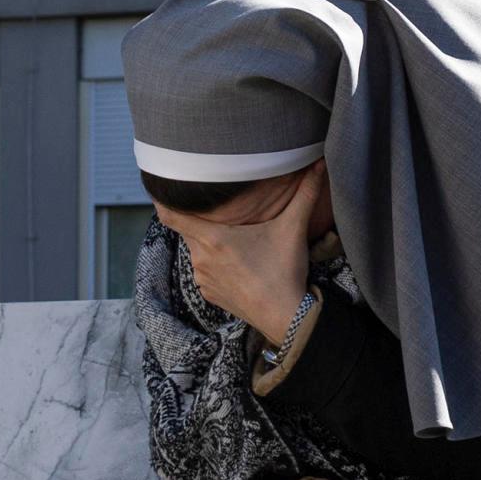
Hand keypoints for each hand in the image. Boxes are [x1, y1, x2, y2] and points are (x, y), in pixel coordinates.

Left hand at [160, 164, 323, 345]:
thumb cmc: (284, 270)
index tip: (160, 189)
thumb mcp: (293, 228)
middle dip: (198, 219)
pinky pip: (204, 271)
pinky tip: (236, 262)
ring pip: (197, 251)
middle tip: (212, 208)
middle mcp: (199, 259)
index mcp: (212, 239)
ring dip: (209, 243)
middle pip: (188, 230)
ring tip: (231, 238)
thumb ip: (305, 192)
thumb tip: (320, 164)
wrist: (284, 316)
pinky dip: (214, 264)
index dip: (162, 202)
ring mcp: (201, 279)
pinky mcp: (208, 294)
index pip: (170, 216)